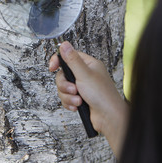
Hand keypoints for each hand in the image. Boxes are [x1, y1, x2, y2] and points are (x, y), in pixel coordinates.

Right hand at [49, 41, 127, 156]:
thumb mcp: (84, 74)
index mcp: (89, 65)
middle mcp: (85, 75)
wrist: (108, 118)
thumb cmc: (102, 96)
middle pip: (63, 74)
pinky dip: (70, 103)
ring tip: (78, 101)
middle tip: (73, 89)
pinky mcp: (79, 98)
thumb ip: (72, 59)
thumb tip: (64, 44)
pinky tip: (77, 106)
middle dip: (65, 85)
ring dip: (68, 96)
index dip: (58, 61)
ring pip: (63, 88)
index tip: (52, 67)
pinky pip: (66, 98)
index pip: (69, 56)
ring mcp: (82, 87)